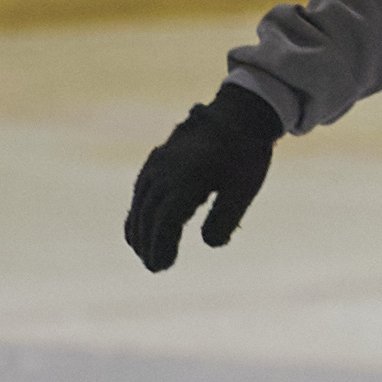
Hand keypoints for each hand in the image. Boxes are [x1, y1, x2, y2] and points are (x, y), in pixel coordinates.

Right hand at [125, 87, 286, 270]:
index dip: (160, 245)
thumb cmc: (244, 153)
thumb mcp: (244, 186)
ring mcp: (157, 165)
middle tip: (156, 267)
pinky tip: (140, 230)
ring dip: (140, 231)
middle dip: (148, 243)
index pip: (165, 220)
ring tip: (147, 255)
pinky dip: (137, 214)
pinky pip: (139, 192)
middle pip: (148, 215)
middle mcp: (164, 172)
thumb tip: (210, 243)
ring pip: (139, 204)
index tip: (161, 266)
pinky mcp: (156, 162)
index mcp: (185, 178)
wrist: (236, 114)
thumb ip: (227, 216)